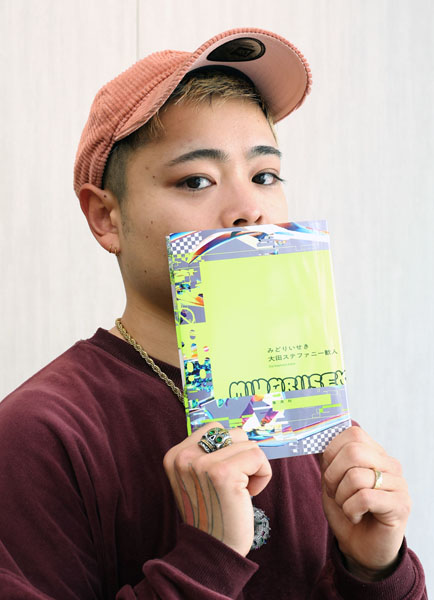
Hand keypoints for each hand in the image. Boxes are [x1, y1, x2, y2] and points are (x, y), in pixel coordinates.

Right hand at [163, 423, 271, 555]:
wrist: (213, 552)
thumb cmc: (214, 513)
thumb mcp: (198, 478)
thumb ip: (208, 453)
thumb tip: (240, 431)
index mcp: (175, 455)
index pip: (214, 427)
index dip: (228, 449)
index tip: (223, 476)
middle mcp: (184, 456)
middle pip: (232, 432)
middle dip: (241, 456)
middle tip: (233, 485)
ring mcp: (202, 463)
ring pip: (247, 443)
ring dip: (252, 468)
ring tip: (239, 490)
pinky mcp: (223, 472)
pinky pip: (258, 457)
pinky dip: (262, 476)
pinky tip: (247, 495)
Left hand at [321, 426, 410, 578]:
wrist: (361, 548)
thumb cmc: (347, 510)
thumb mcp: (333, 480)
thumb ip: (329, 458)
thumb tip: (316, 437)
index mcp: (374, 452)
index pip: (353, 433)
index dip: (332, 452)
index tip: (329, 472)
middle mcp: (389, 464)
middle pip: (353, 452)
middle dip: (333, 476)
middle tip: (335, 493)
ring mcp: (398, 484)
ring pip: (356, 476)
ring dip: (341, 497)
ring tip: (348, 507)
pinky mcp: (401, 505)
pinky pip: (364, 498)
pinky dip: (351, 510)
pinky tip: (357, 517)